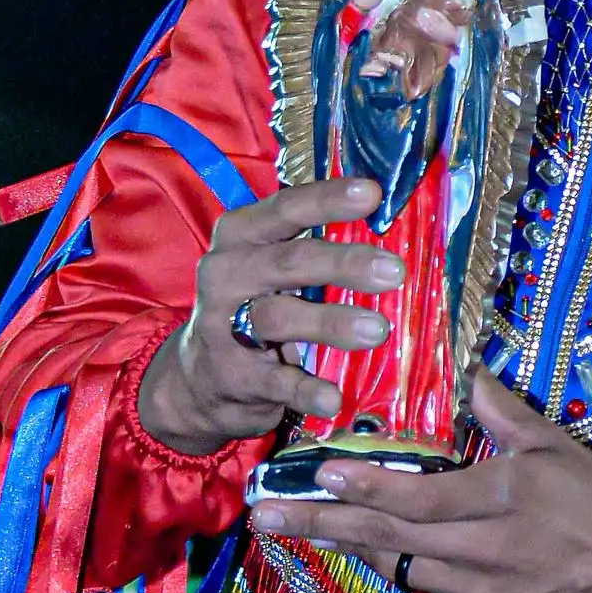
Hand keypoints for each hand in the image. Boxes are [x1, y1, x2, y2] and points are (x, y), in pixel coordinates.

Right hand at [139, 182, 397, 455]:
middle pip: (288, 262)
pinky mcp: (233, 375)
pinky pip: (274, 380)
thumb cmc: (252, 306)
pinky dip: (306, 389)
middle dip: (343, 263)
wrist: (198, 380)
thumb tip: (390, 224)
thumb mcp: (269, 266)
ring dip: (330, 322)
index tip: (371, 193)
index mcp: (240, 236)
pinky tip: (333, 399)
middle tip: (393, 271)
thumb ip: (313, 244)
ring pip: (279, 317)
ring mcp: (223, 326)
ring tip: (377, 330)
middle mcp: (226, 274)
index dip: (327, 199)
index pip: (285, 208)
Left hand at [248, 367, 591, 592]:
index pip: (414, 497)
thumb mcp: (556, 447)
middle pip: (384, 539)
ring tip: (296, 527)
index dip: (362, 486)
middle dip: (319, 525)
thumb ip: (504, 413)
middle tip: (264, 518)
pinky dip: (388, 563)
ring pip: (394, 566)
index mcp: (497, 501)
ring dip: (345, 545)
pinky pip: (421, 585)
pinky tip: (360, 546)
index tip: (317, 472)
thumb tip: (468, 374)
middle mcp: (478, 551)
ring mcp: (476, 589)